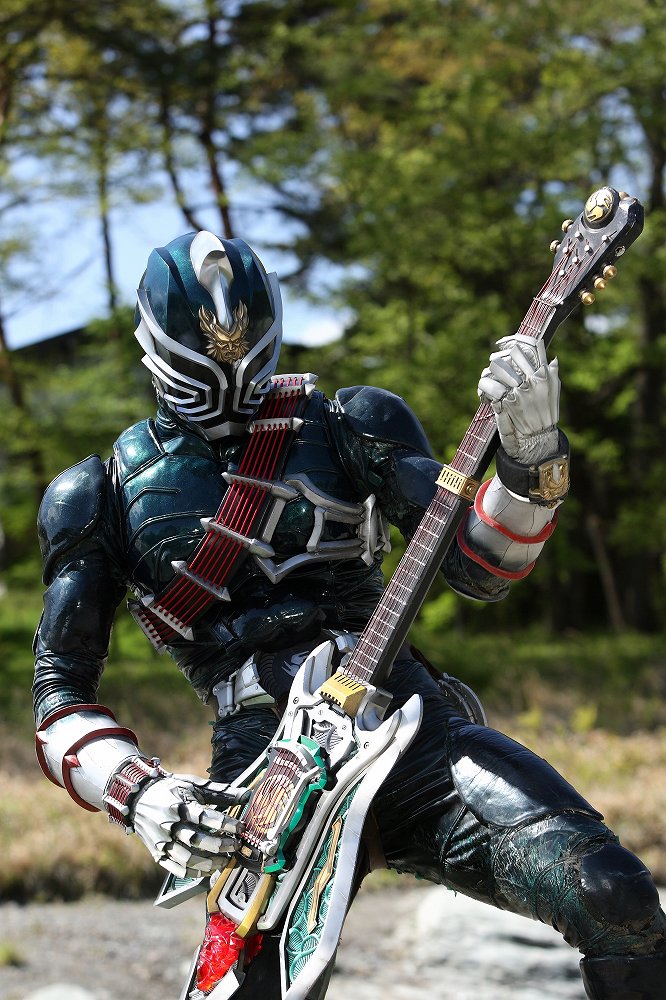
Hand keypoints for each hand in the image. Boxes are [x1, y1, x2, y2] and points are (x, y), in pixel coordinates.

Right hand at [130, 771, 248, 876]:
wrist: (137, 798)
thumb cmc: (170, 790)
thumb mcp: (193, 785)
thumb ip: (220, 792)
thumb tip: (247, 795)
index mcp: (180, 805)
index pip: (206, 818)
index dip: (225, 824)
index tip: (240, 828)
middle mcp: (170, 825)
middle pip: (197, 840)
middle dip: (220, 845)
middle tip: (235, 846)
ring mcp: (162, 842)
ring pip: (188, 858)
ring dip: (210, 862)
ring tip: (225, 860)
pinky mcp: (158, 853)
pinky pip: (177, 868)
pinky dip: (194, 872)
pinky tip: (208, 870)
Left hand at [478, 336, 560, 464]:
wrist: (538, 440)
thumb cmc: (545, 415)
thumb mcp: (554, 393)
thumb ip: (552, 375)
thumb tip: (553, 359)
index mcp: (544, 376)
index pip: (532, 348)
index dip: (516, 341)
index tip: (506, 342)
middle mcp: (532, 381)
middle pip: (511, 355)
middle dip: (500, 356)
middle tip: (495, 359)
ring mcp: (519, 392)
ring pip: (498, 368)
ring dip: (490, 371)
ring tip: (488, 375)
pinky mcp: (506, 403)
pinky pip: (491, 387)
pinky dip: (484, 387)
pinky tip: (484, 392)